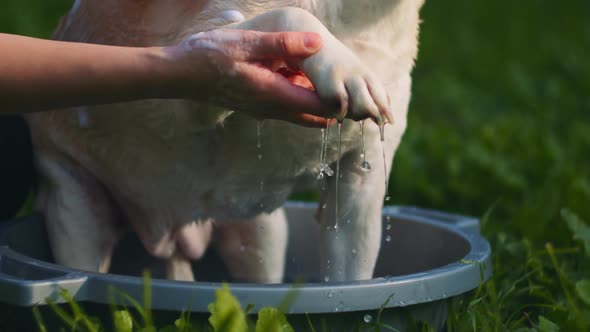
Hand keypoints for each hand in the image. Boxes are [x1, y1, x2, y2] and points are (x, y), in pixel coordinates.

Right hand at [161, 29, 328, 126]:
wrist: (179, 74)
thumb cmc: (209, 57)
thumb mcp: (247, 44)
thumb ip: (284, 43)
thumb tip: (318, 43)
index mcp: (274, 96)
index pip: (321, 109)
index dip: (340, 100)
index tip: (347, 81)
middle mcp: (272, 109)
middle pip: (315, 116)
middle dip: (331, 101)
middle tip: (338, 77)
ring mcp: (264, 109)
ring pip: (301, 110)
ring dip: (313, 94)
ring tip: (316, 66)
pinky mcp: (257, 103)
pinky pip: (286, 102)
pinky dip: (297, 89)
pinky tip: (292, 65)